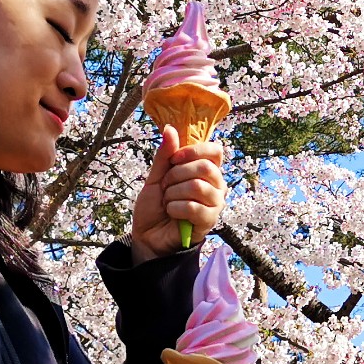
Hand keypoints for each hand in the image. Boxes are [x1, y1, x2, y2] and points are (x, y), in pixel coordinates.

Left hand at [129, 125, 226, 261]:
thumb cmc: (155, 206)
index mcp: (206, 170)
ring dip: (173, 193)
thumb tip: (170, 128)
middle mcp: (216, 185)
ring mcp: (215, 203)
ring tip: (167, 201)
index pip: (215, 151)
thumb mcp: (155, 177)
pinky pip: (194, 207)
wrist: (148, 235)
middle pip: (205, 167)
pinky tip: (172, 213)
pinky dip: (175, 208)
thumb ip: (164, 155)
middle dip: (176, 175)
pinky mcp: (209, 221)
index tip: (174, 159)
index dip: (193, 151)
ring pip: (198, 187)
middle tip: (165, 186)